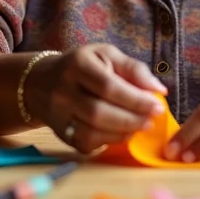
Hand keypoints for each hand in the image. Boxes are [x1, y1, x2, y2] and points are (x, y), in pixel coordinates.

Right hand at [25, 43, 166, 153]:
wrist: (40, 81)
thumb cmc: (83, 65)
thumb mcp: (106, 55)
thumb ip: (133, 69)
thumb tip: (159, 90)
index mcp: (78, 64)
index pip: (108, 86)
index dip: (135, 99)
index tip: (158, 106)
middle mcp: (63, 90)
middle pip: (99, 112)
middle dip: (131, 119)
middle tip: (151, 120)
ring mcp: (58, 115)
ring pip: (92, 132)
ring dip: (122, 133)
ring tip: (140, 127)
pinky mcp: (59, 133)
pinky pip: (86, 144)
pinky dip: (109, 141)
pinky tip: (122, 133)